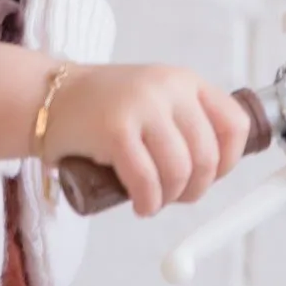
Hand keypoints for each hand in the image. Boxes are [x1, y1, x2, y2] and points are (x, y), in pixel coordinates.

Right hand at [42, 63, 250, 217]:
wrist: (50, 98)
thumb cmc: (106, 108)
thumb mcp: (156, 99)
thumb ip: (186, 123)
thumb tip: (218, 169)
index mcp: (185, 81)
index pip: (235, 123)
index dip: (229, 161)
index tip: (210, 176)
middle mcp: (169, 88)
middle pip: (207, 155)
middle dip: (196, 189)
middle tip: (176, 197)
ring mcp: (142, 106)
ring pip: (179, 171)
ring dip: (169, 199)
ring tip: (153, 200)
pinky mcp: (115, 129)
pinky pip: (146, 181)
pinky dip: (148, 203)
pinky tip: (140, 204)